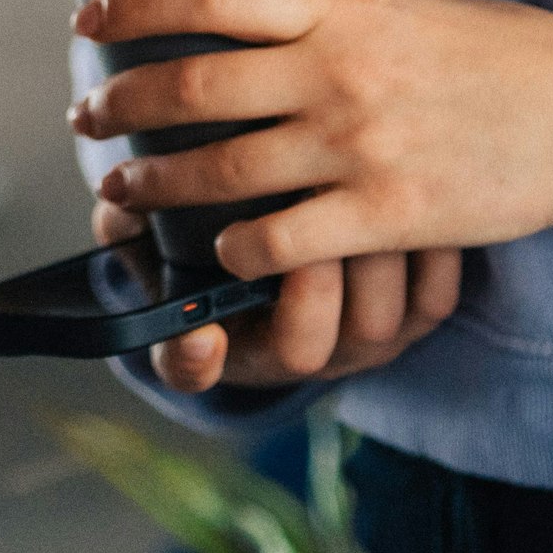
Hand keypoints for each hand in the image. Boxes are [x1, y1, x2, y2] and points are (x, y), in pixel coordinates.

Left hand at [71, 0, 552, 277]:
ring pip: (217, 172)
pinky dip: (233, 249)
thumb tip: (239, 12)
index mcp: (340, 7)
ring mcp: (359, 145)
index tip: (89, 20)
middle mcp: (338, 71)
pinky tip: (217, 250)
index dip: (134, 5)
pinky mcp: (386, 215)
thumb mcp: (404, 7)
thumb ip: (324, 14)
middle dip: (118, 107)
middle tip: (86, 121)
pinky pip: (277, 240)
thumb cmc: (501, 54)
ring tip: (123, 192)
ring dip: (153, 186)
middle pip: (189, 88)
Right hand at [93, 201, 458, 391]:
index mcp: (220, 339)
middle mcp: (295, 354)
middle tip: (295, 212)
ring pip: (374, 319)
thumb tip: (118, 198)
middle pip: (303, 347)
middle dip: (301, 278)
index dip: (193, 356)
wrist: (305, 228)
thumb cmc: (221, 224)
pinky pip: (434, 294)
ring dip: (364, 253)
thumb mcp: (161, 226)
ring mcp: (362, 339)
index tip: (194, 330)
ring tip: (357, 187)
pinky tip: (407, 189)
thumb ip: (135, 219)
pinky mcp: (420, 313)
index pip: (193, 366)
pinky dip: (423, 247)